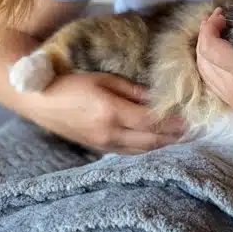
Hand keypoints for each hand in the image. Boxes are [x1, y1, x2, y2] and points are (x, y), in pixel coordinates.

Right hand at [29, 71, 185, 153]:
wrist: (40, 101)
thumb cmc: (71, 83)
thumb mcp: (103, 79)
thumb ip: (131, 90)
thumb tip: (155, 98)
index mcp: (111, 112)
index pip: (150, 122)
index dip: (172, 122)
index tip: (189, 118)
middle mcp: (109, 132)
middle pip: (150, 140)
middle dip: (173, 136)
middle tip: (193, 130)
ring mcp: (103, 144)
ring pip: (141, 150)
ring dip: (163, 145)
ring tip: (181, 137)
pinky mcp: (98, 148)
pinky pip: (128, 152)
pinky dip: (146, 148)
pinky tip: (156, 142)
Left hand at [196, 8, 232, 113]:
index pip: (210, 47)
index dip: (210, 27)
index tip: (222, 14)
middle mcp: (230, 87)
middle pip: (202, 58)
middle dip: (204, 34)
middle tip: (216, 19)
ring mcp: (230, 98)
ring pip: (204, 71)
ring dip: (204, 49)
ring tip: (214, 32)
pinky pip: (211, 81)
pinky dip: (209, 64)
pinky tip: (218, 55)